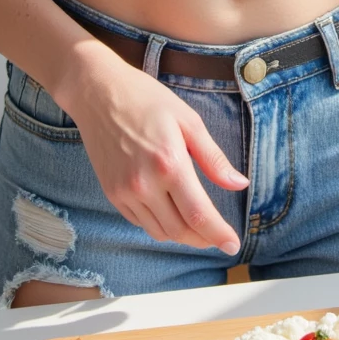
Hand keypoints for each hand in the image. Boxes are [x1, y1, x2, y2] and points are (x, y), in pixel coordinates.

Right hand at [64, 52, 247, 254]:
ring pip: (159, 231)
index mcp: (169, 164)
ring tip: (198, 225)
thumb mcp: (189, 121)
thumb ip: (214, 158)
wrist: (98, 93)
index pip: (198, 214)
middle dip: (203, 239)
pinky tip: (171, 212)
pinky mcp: (112, 194)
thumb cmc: (146, 100)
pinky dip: (160, 224)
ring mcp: (124, 192)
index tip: (233, 245)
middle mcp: (144, 184)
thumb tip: (240, 184)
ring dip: (182, 235)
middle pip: (180, 230)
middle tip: (218, 236)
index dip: (218, 235)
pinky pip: (140, 222)